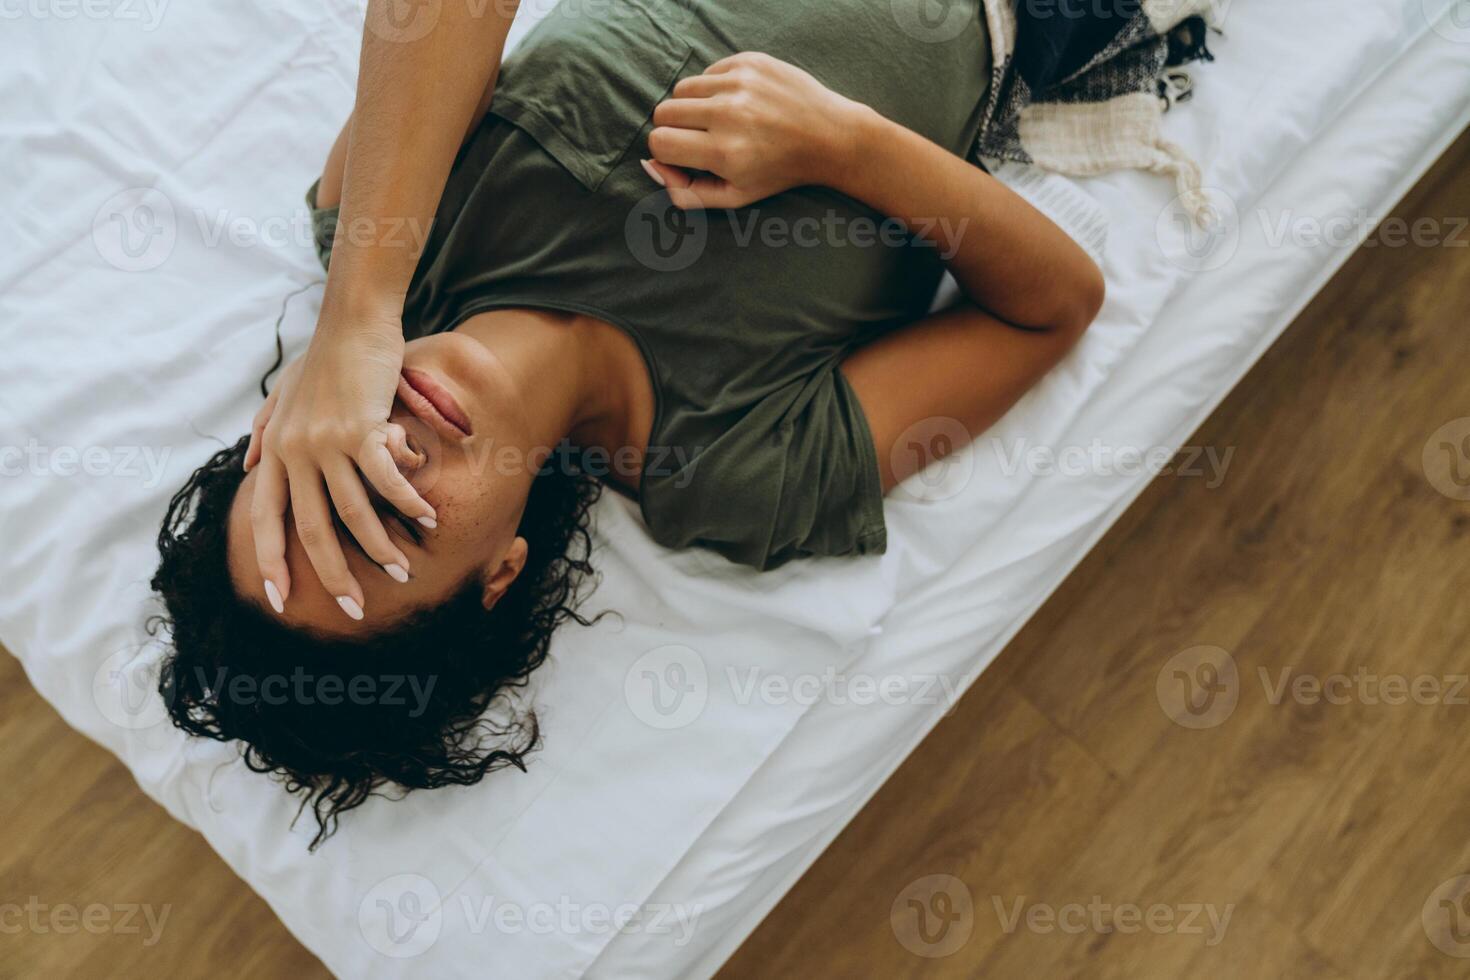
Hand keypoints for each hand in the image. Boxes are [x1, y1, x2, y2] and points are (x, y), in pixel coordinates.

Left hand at [247, 303, 433, 619]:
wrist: (352, 321)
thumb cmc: (325, 355)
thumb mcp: (285, 393)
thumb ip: (265, 429)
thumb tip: (246, 464)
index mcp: (276, 450)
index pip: (266, 518)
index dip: (271, 561)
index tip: (279, 600)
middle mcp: (294, 452)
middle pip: (311, 529)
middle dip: (332, 575)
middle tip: (354, 608)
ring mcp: (326, 442)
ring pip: (353, 513)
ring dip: (380, 547)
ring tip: (402, 572)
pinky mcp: (361, 430)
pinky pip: (386, 482)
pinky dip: (408, 505)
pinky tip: (428, 521)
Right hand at [644, 51, 862, 209]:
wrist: (828, 137)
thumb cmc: (778, 171)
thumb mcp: (734, 198)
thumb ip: (686, 193)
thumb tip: (651, 165)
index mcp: (724, 152)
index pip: (659, 143)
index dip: (667, 153)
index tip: (686, 156)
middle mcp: (729, 114)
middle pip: (663, 112)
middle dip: (674, 128)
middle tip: (701, 138)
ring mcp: (739, 83)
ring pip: (682, 89)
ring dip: (692, 106)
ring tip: (719, 120)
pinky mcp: (749, 62)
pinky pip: (707, 72)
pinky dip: (714, 88)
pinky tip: (739, 102)